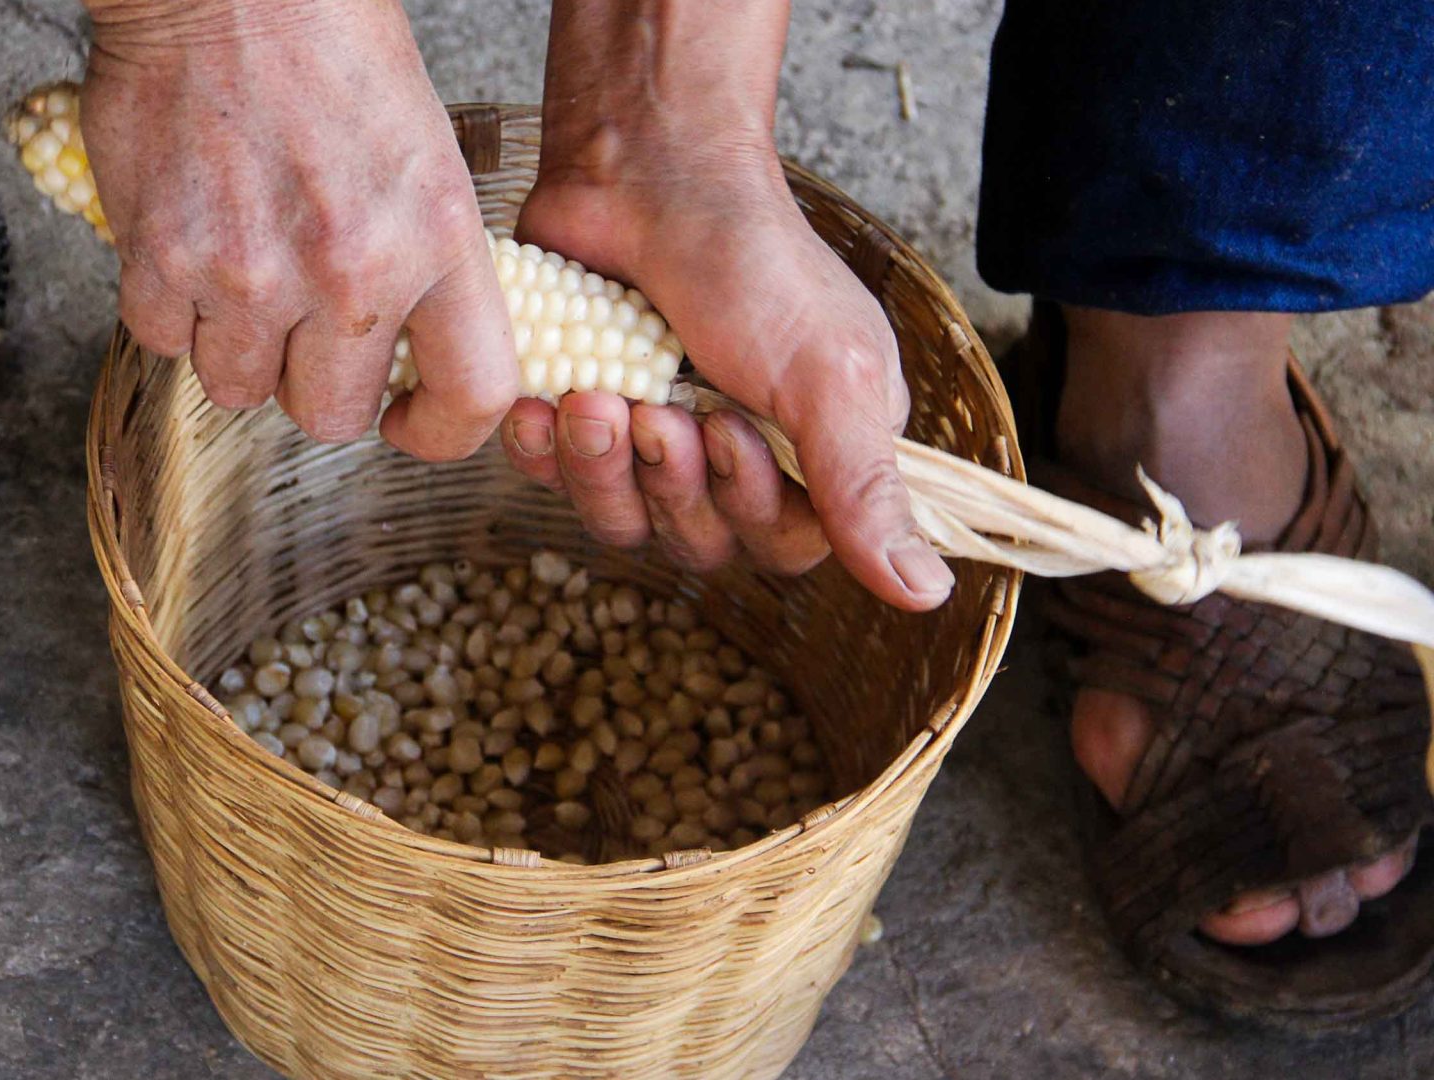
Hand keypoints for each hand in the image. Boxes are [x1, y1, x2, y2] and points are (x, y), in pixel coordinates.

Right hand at [81, 0, 516, 457]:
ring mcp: (249, 274)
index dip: (441, 430)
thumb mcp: (424, 152)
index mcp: (435, 237)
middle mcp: (349, 272)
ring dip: (238, 347)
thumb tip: (405, 349)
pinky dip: (170, 308)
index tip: (410, 420)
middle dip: (316, 386)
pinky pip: (163, 340)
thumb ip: (422, 260)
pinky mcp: (162, 260)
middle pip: (331, 415)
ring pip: (239, 387)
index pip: (473, 393)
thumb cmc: (327, 42)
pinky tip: (187, 243)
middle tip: (306, 332)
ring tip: (241, 270)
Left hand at [501, 0, 951, 610]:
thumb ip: (866, 486)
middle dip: (670, 484)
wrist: (642, 171)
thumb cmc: (750, 259)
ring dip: (603, 470)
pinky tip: (540, 406)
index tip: (724, 433)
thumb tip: (928, 597)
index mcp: (817, 449)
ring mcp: (654, 441)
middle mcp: (738, 457)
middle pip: (700, 543)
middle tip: (653, 415)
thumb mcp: (827, 374)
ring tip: (593, 399)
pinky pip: (556, 483)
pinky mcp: (582, 421)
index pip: (786, 545)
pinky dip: (545, 451)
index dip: (748, 509)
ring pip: (623, 523)